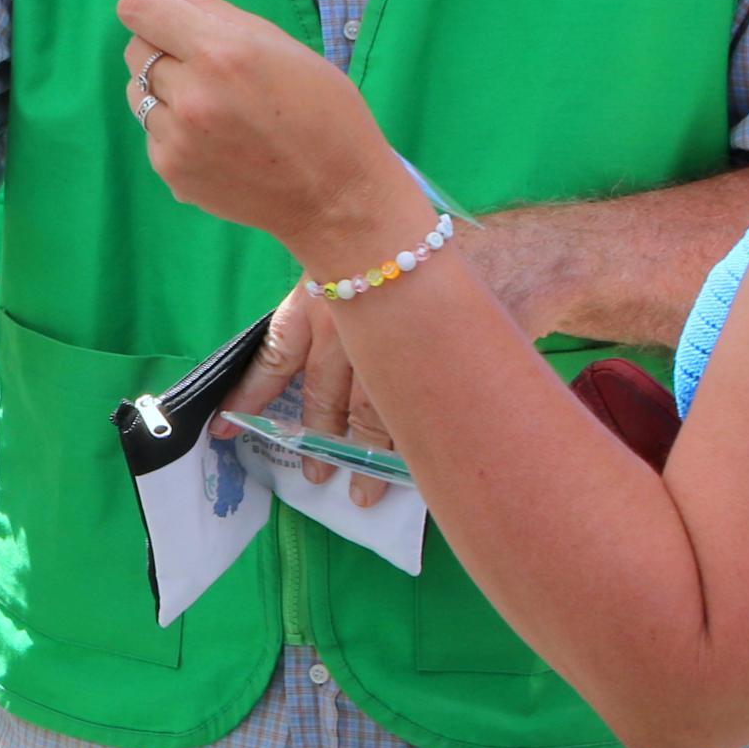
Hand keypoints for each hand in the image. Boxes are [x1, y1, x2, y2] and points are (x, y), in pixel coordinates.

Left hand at [111, 0, 407, 260]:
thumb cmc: (321, 108)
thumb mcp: (272, 40)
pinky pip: (150, 130)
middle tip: (211, 63)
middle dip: (162, 44)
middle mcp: (191, 95)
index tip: (165, 9)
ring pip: (135, 90)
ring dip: (164, 87)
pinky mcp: (170, 172)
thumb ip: (199, 0)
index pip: (138, 8)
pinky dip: (172, 126)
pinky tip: (218, 137)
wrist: (338, 195)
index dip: (146, 1)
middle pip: (134, 47)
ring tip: (218, 103)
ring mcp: (177, 139)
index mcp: (221, 52)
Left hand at [236, 218, 565, 505]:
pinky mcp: (446, 364)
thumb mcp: (369, 269)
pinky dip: (408, 447)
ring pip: (373, 413)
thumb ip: (333, 309)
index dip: (251, 394)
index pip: (277, 352)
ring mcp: (404, 341)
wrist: (521, 254)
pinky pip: (420, 417)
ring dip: (364, 457)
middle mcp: (358, 316)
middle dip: (319, 438)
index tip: (227, 429)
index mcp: (326, 291)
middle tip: (316, 476)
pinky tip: (404, 470)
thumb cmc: (432, 262)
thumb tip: (299, 364)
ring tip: (362, 493)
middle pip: (328, 393)